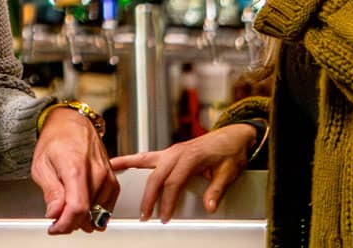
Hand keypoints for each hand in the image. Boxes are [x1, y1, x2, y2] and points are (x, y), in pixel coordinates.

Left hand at [33, 107, 119, 234]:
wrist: (72, 123)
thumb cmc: (55, 139)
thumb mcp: (41, 165)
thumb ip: (50, 192)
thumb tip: (55, 214)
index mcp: (76, 168)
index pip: (77, 208)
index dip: (65, 225)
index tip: (54, 228)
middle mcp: (97, 173)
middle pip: (88, 214)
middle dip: (70, 221)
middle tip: (57, 215)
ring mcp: (108, 177)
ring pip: (98, 213)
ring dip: (83, 217)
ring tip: (67, 205)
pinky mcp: (114, 181)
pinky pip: (107, 207)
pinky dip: (94, 211)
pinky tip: (82, 203)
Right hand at [109, 124, 256, 221]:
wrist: (235, 136)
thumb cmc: (231, 151)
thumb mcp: (230, 172)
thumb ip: (217, 189)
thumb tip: (209, 205)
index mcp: (190, 156)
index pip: (173, 182)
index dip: (167, 201)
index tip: (164, 216)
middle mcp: (177, 152)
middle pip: (156, 176)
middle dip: (148, 197)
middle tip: (144, 215)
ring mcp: (172, 151)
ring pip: (146, 164)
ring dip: (134, 178)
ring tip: (121, 189)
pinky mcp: (170, 153)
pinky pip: (146, 157)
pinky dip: (132, 160)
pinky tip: (118, 163)